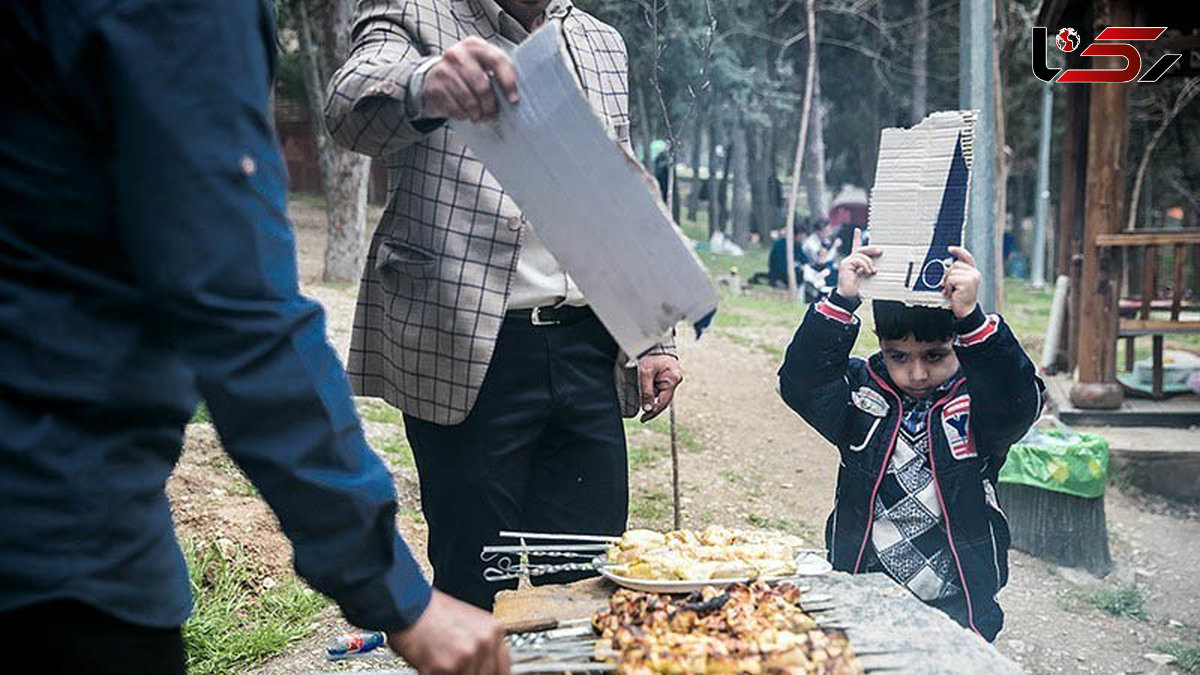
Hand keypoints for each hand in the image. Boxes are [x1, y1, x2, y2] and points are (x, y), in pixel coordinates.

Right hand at [387, 590, 509, 674]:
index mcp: (493, 631)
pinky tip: (432, 664)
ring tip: (442, 662)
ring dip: (453, 673)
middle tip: (456, 666)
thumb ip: (481, 644)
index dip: (492, 673)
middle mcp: (483, 644)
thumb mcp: (469, 622)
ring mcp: (466, 656)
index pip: (503, 667)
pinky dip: (437, 674)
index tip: (486, 674)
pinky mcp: (446, 668)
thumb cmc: (432, 611)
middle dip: (470, 673)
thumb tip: (486, 664)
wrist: (408, 605)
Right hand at [422, 37, 518, 121]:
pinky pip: (456, 108)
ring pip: (469, 101)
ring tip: (479, 117)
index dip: (508, 82)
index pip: (498, 60)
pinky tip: (464, 113)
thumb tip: (514, 95)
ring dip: (477, 114)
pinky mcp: (435, 86)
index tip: (513, 99)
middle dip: (490, 106)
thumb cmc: (465, 74)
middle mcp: (458, 54)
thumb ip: (496, 72)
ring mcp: (444, 69)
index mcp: (475, 46)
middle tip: (493, 117)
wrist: (433, 79)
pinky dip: (463, 115)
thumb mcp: (480, 65)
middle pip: (483, 86)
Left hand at [638, 354, 682, 421]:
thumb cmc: (651, 356)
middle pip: (664, 400)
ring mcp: (673, 380)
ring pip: (661, 395)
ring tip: (643, 385)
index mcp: (673, 378)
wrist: (653, 344)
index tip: (644, 418)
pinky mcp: (668, 379)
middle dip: (652, 407)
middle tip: (643, 417)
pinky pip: (661, 390)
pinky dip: (653, 392)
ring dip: (651, 397)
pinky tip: (647, 387)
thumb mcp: (645, 373)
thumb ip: (647, 391)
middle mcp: (675, 380)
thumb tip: (647, 408)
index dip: (654, 411)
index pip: (664, 401)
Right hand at [835, 228, 881, 298]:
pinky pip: (858, 259)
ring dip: (869, 262)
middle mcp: (849, 261)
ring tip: (873, 271)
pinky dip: (865, 265)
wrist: (849, 297)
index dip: (855, 238)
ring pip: (861, 254)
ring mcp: (847, 262)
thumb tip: (878, 267)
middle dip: (872, 249)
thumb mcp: (867, 276)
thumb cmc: (859, 289)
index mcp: (855, 263)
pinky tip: (867, 272)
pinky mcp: (845, 264)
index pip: (855, 247)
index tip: (857, 230)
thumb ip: (870, 269)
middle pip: (861, 249)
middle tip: (881, 251)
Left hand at [943, 246, 981, 317]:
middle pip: (955, 265)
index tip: (950, 248)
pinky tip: (953, 293)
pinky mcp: (968, 282)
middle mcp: (974, 273)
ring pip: (951, 272)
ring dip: (947, 282)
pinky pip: (951, 279)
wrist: (965, 311)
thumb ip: (954, 274)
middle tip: (949, 287)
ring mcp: (972, 277)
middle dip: (948, 275)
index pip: (967, 257)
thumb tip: (946, 265)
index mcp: (972, 272)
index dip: (959, 251)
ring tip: (952, 291)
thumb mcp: (956, 283)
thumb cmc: (960, 297)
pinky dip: (948, 287)